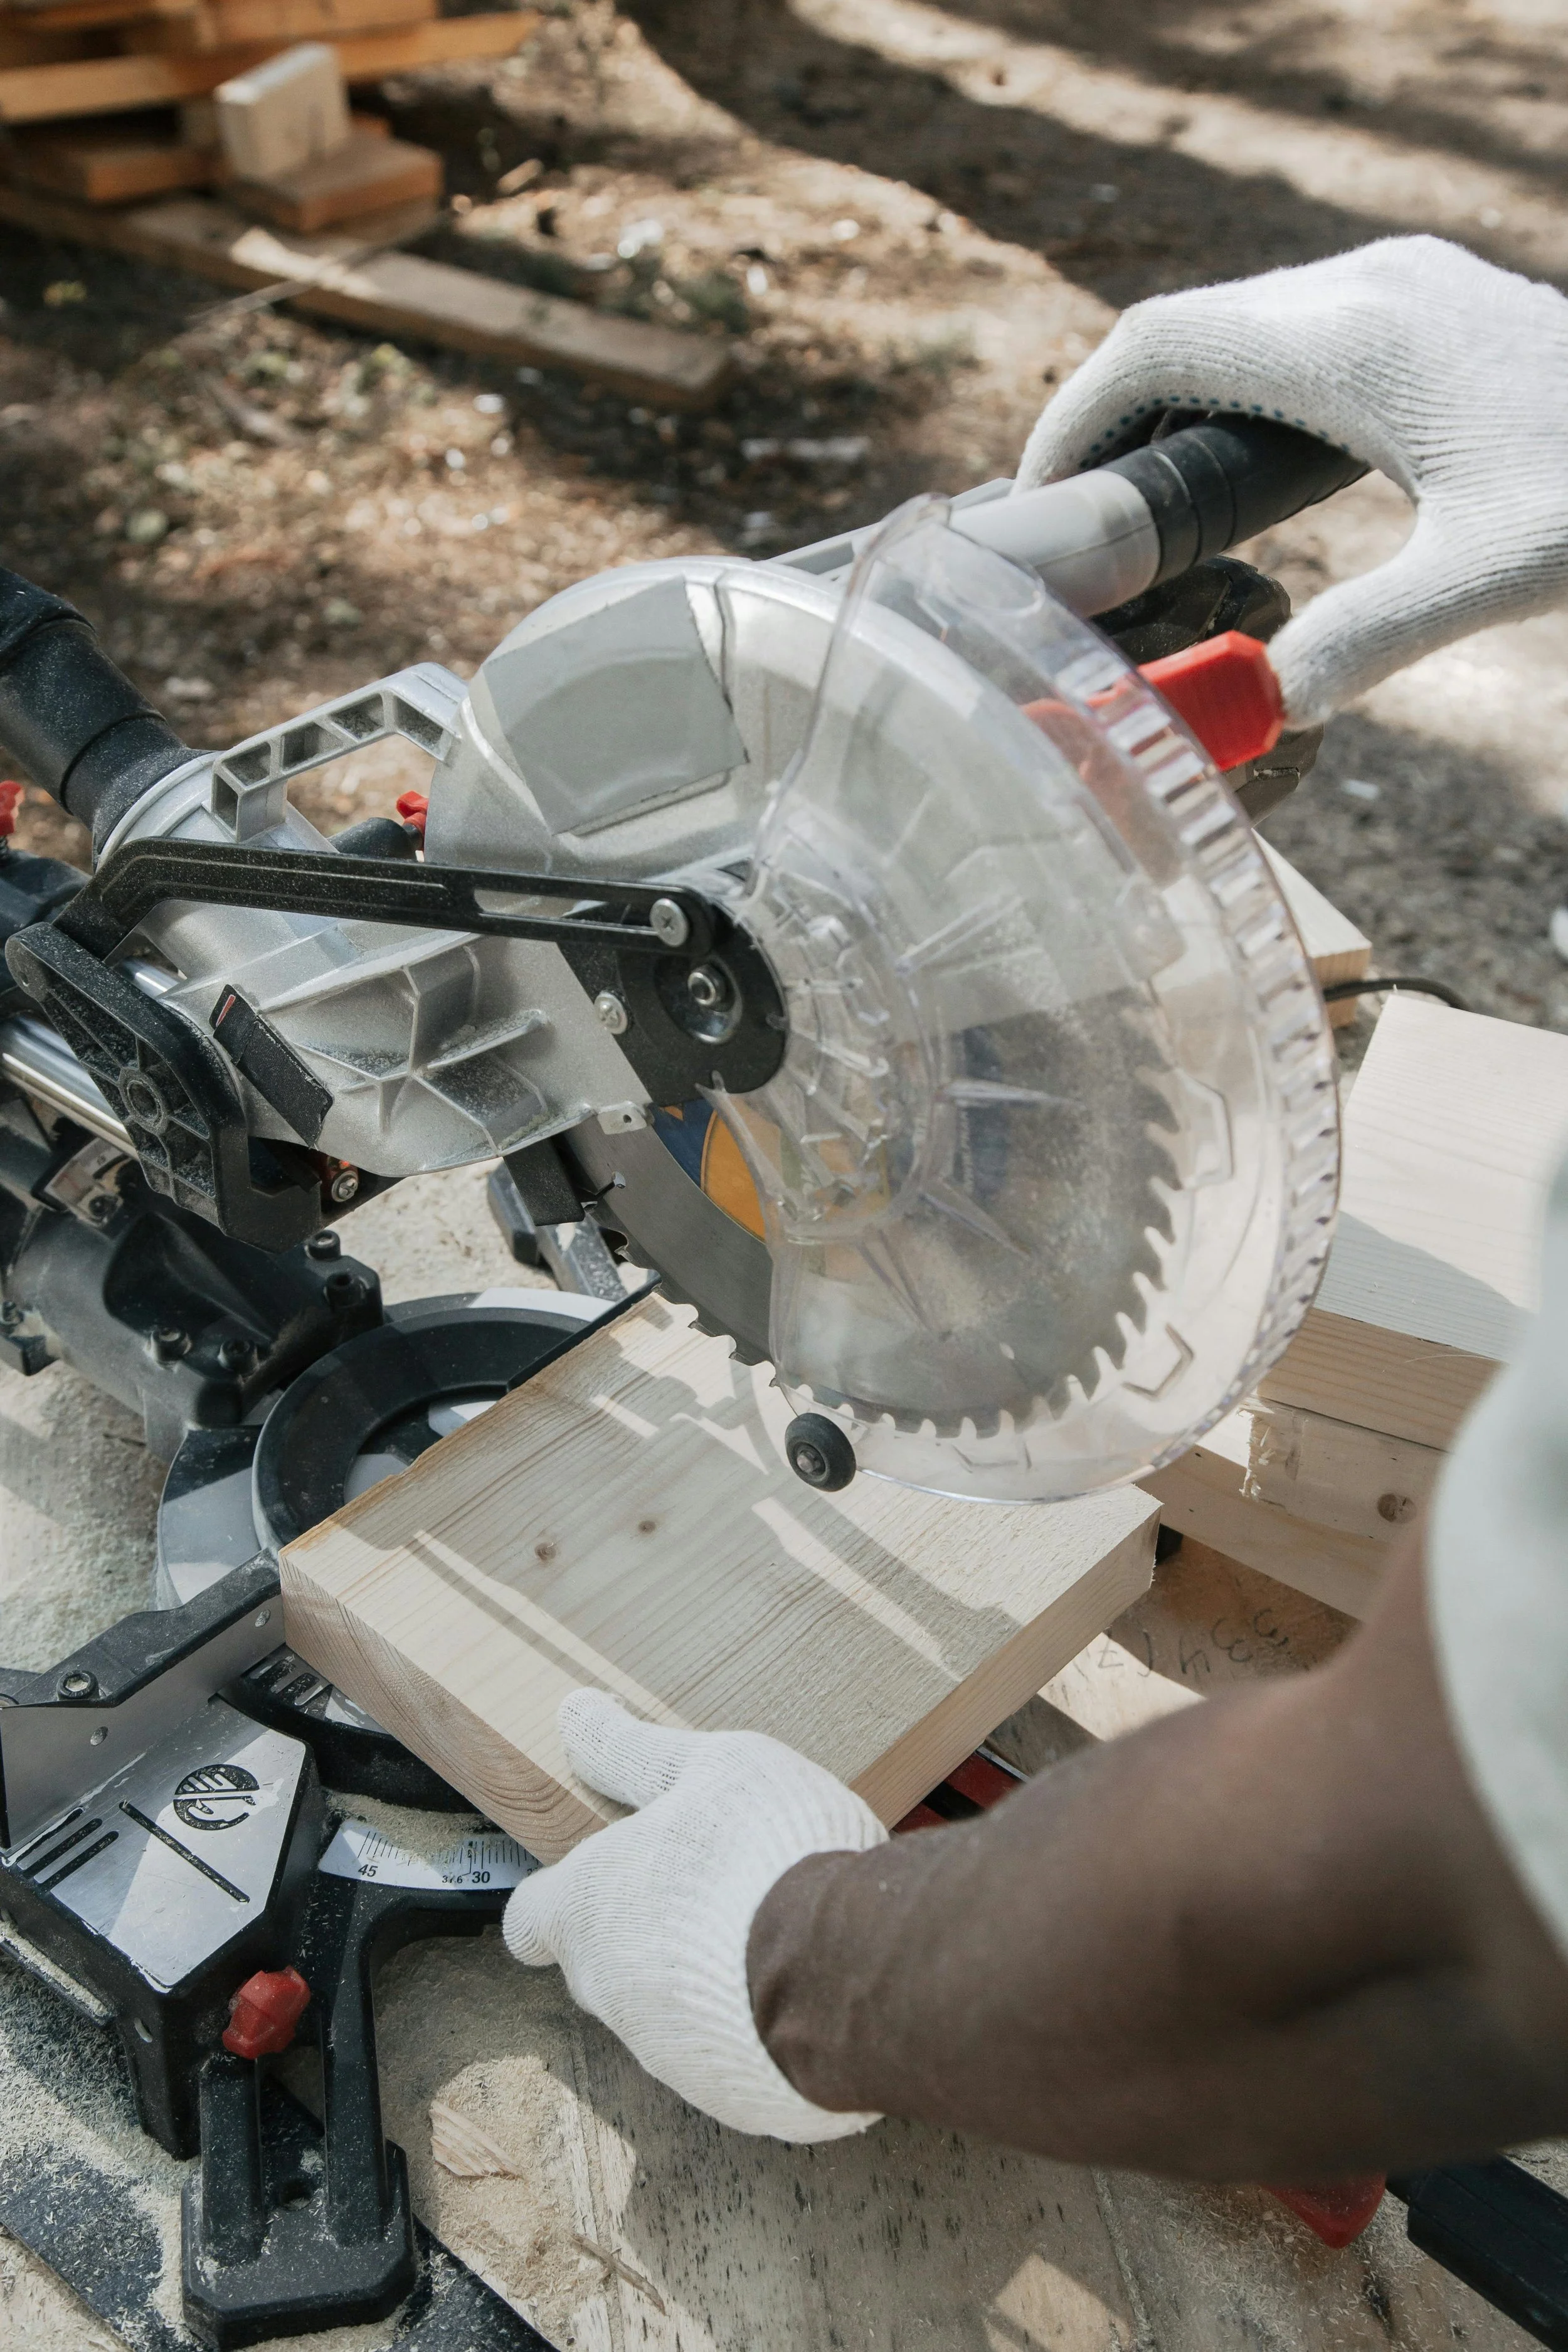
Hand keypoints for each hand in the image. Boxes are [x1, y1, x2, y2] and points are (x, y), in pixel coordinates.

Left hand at [502, 1689, 888, 2139]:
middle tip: (708, 1888)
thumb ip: (632, 1751)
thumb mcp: (707, 1765)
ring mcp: (666, 2051)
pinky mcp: (726, 2093)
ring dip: (699, 1976)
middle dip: (644, 1930)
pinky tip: (797, 1981)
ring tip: (766, 1928)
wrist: (850, 1968)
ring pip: (664, 2010)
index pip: (529, 1920)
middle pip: (601, 1963)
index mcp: (588, 1909)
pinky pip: (724, 2053)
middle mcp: (610, 1989)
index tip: (592, 1882)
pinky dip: (748, 2021)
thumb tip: (575, 1715)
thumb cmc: (769, 1851)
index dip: (555, 1901)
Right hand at [1018, 236, 1567, 725]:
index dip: (1071, 417)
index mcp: (1352, 341)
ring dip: (1168, 403)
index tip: (1031, 499)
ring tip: (1133, 506)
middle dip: (1104, 418)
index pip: (1155, 346)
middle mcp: (1364, 287)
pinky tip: (1234, 471)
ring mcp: (1397, 282)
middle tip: (1066, 524)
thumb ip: (1369, 637)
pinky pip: (1286, 330)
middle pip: (1180, 330)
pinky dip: (1231, 391)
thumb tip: (1270, 705)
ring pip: (1233, 324)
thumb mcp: (1488, 577)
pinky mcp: (1423, 298)